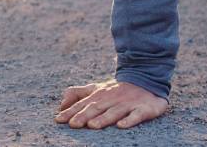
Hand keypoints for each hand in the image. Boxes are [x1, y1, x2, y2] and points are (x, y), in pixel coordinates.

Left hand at [54, 79, 168, 128]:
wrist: (147, 80)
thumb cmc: (116, 90)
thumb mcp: (96, 89)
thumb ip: (78, 94)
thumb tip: (61, 105)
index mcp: (100, 94)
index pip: (83, 104)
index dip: (71, 112)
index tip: (59, 120)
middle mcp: (113, 98)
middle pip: (96, 107)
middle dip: (84, 115)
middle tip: (73, 124)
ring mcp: (128, 103)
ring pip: (114, 112)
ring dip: (103, 118)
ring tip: (92, 125)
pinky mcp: (144, 108)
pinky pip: (137, 115)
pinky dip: (129, 120)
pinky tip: (121, 126)